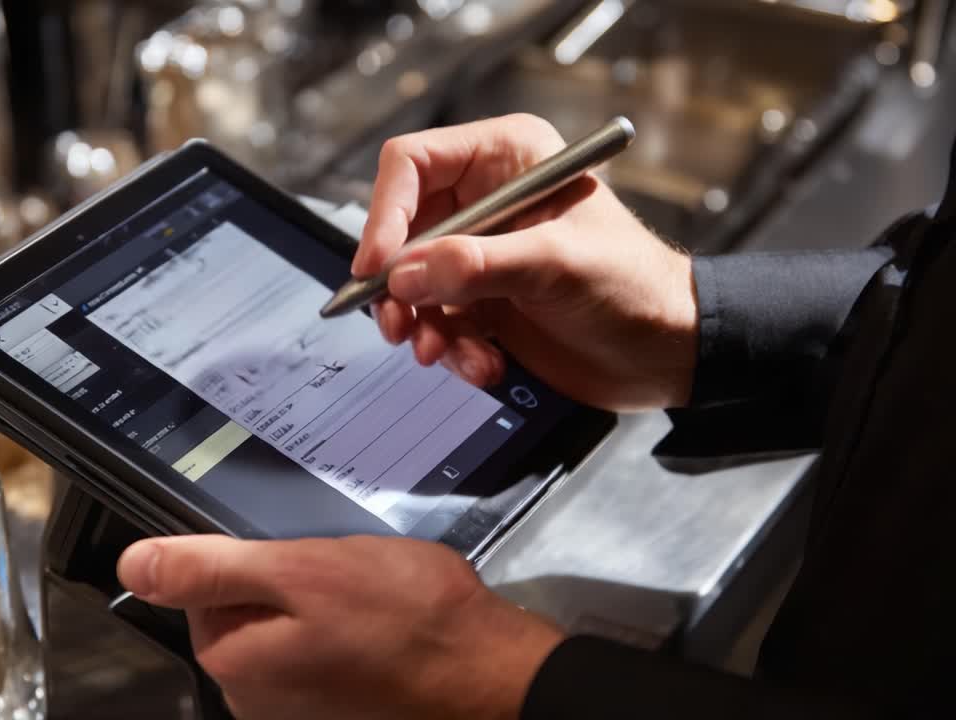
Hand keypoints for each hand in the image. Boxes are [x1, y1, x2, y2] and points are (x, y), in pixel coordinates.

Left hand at [117, 535, 562, 719]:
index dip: (253, 558)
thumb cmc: (404, 616)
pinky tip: (384, 622)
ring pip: (289, 631)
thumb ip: (212, 568)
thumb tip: (134, 566)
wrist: (495, 675)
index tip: (301, 551)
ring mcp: (301, 715)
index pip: (205, 589)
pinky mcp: (340, 711)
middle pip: (246, 613)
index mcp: (235, 665)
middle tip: (344, 572)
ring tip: (371, 597)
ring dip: (322, 605)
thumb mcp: (302, 571)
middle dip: (290, 582)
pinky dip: (348, 632)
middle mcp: (257, 705)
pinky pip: (324, 655)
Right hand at [354, 114, 698, 409]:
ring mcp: (482, 255)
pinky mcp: (483, 303)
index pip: (413, 166)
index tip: (377, 267)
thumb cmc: (636, 286)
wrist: (669, 353)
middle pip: (402, 231)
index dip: (386, 214)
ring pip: (412, 285)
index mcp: (506, 159)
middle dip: (397, 284)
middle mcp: (486, 202)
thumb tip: (405, 273)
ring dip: (423, 325)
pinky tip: (484, 365)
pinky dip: (450, 350)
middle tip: (397, 324)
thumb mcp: (556, 265)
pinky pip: (436, 322)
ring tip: (442, 352)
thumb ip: (477, 265)